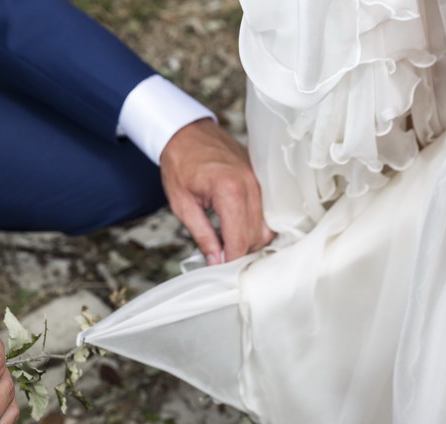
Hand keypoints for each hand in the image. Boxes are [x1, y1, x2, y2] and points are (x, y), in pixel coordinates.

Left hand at [160, 118, 272, 263]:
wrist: (186, 133)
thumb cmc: (180, 165)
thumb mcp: (182, 205)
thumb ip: (202, 235)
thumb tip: (215, 261)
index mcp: (229, 190)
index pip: (239, 238)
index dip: (231, 259)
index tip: (220, 269)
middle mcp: (250, 184)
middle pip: (257, 235)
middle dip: (241, 252)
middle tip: (221, 259)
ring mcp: (259, 181)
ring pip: (266, 225)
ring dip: (249, 240)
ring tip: (228, 245)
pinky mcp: (261, 180)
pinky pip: (266, 211)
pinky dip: (255, 224)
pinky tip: (237, 229)